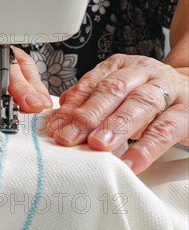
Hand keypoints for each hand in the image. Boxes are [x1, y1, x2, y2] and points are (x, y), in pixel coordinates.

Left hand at [46, 54, 188, 173]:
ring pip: (141, 103)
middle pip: (113, 90)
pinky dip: (147, 147)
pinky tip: (130, 162)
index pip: (91, 84)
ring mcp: (169, 89)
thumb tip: (59, 115)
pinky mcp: (187, 112)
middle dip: (88, 115)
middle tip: (69, 136)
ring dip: (116, 126)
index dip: (72, 106)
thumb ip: (89, 100)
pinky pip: (167, 129)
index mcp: (121, 66)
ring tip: (97, 145)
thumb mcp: (118, 93)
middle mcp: (144, 72)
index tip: (55, 126)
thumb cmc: (147, 95)